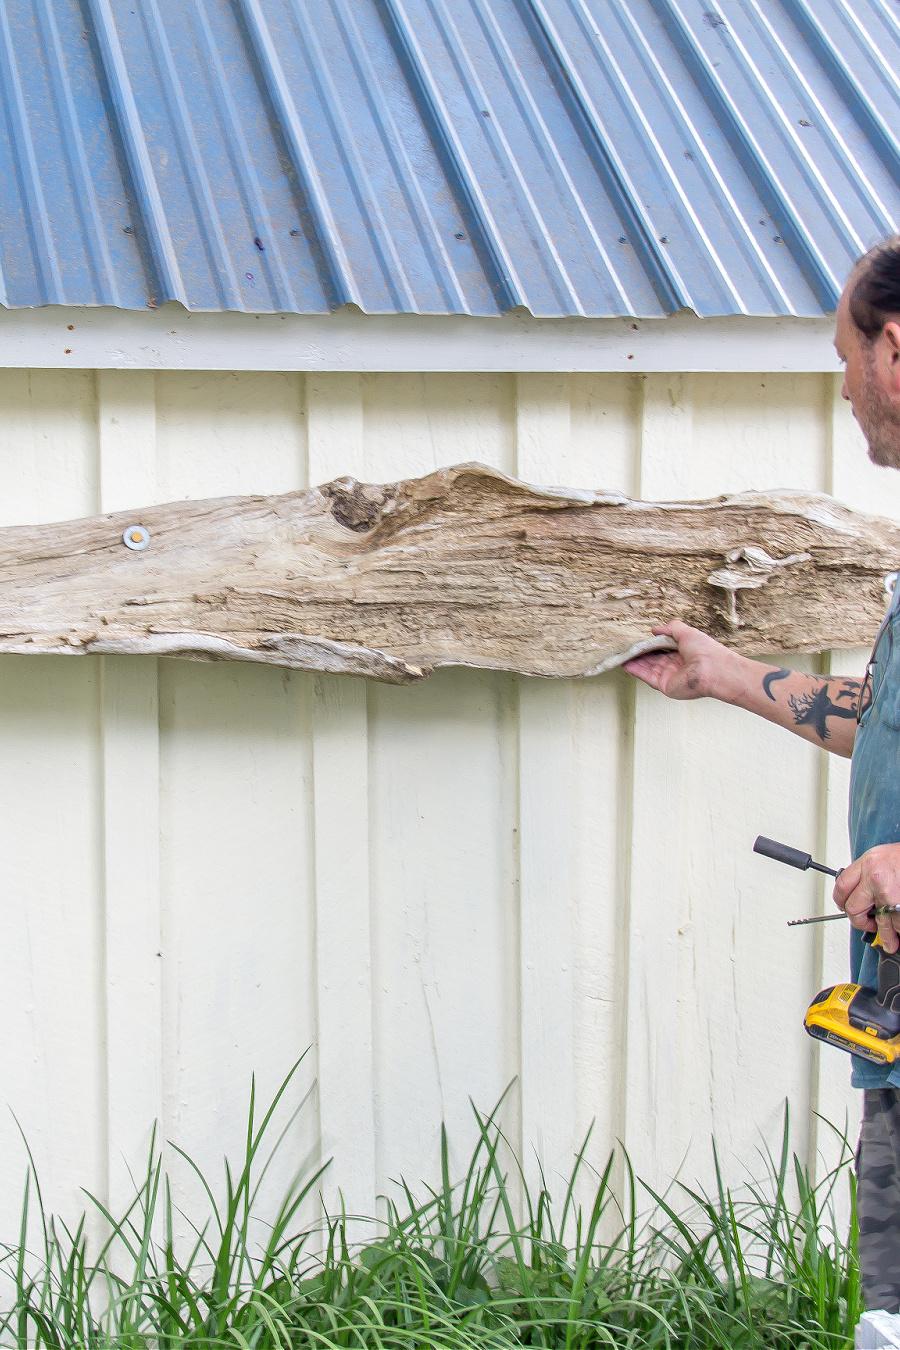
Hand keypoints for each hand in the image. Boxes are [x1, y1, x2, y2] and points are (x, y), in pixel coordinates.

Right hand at [623, 621, 742, 701]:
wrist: (713, 669)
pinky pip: (648, 677)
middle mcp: (676, 665)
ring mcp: (670, 676)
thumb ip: (671, 628)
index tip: (639, 640)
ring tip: (621, 655)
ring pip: (648, 668)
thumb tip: (654, 629)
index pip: (663, 648)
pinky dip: (636, 670)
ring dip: (635, 662)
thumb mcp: (687, 632)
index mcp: (683, 653)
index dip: (651, 644)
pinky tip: (625, 664)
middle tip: (627, 648)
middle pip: (654, 659)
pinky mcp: (665, 686)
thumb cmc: (705, 650)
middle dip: (640, 653)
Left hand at [833, 843, 899, 953]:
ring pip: (879, 922)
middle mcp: (875, 878)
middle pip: (853, 908)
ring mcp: (888, 894)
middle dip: (859, 921)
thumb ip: (870, 872)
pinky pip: (896, 925)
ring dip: (885, 934)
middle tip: (866, 924)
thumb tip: (862, 891)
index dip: (840, 900)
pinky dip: (898, 931)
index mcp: (868, 862)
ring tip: (888, 940)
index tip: (844, 906)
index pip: (842, 885)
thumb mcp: (884, 857)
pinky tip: (899, 932)